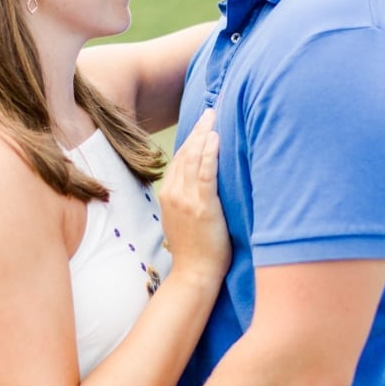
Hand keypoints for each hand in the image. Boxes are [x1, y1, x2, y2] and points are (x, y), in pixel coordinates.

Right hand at [159, 108, 229, 284]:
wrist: (195, 274)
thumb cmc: (195, 250)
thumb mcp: (183, 220)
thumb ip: (186, 199)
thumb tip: (199, 184)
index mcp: (168, 195)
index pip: (179, 158)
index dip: (191, 139)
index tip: (201, 123)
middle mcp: (174, 193)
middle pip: (185, 153)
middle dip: (198, 130)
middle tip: (210, 111)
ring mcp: (186, 200)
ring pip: (193, 159)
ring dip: (204, 135)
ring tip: (214, 117)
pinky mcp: (202, 206)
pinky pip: (205, 174)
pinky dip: (209, 154)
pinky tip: (216, 138)